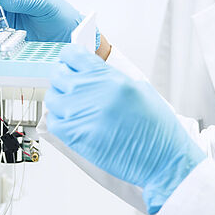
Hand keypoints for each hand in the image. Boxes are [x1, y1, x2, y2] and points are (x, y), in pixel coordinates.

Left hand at [45, 45, 204, 214]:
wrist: (161, 159)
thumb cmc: (156, 128)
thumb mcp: (138, 89)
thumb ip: (110, 77)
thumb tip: (89, 71)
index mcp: (110, 78)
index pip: (73, 55)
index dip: (70, 58)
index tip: (71, 64)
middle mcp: (93, 92)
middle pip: (58, 75)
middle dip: (63, 78)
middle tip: (72, 86)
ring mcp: (81, 114)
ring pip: (52, 98)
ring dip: (60, 100)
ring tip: (74, 108)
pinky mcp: (75, 136)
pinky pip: (53, 121)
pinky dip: (59, 120)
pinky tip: (72, 123)